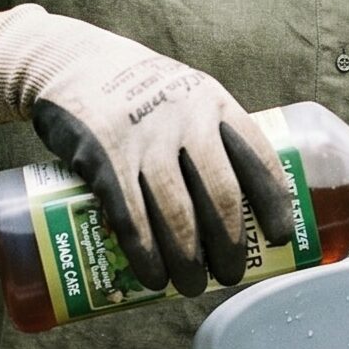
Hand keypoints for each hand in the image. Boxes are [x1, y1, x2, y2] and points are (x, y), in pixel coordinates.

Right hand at [0, 5, 293, 296]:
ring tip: (191, 287)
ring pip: (177, 212)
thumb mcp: (184, 95)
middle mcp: (185, 119)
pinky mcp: (104, 159)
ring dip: (188, 259)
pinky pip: (131, 216)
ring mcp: (145, 139)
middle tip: (231, 275)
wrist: (69, 61)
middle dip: (230, 244)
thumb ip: (209, 136)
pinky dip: (145, 253)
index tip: (279, 238)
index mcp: (214, 104)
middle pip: (221, 194)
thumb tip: (238, 206)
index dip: (273, 202)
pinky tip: (153, 277)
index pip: (257, 157)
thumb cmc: (139, 90)